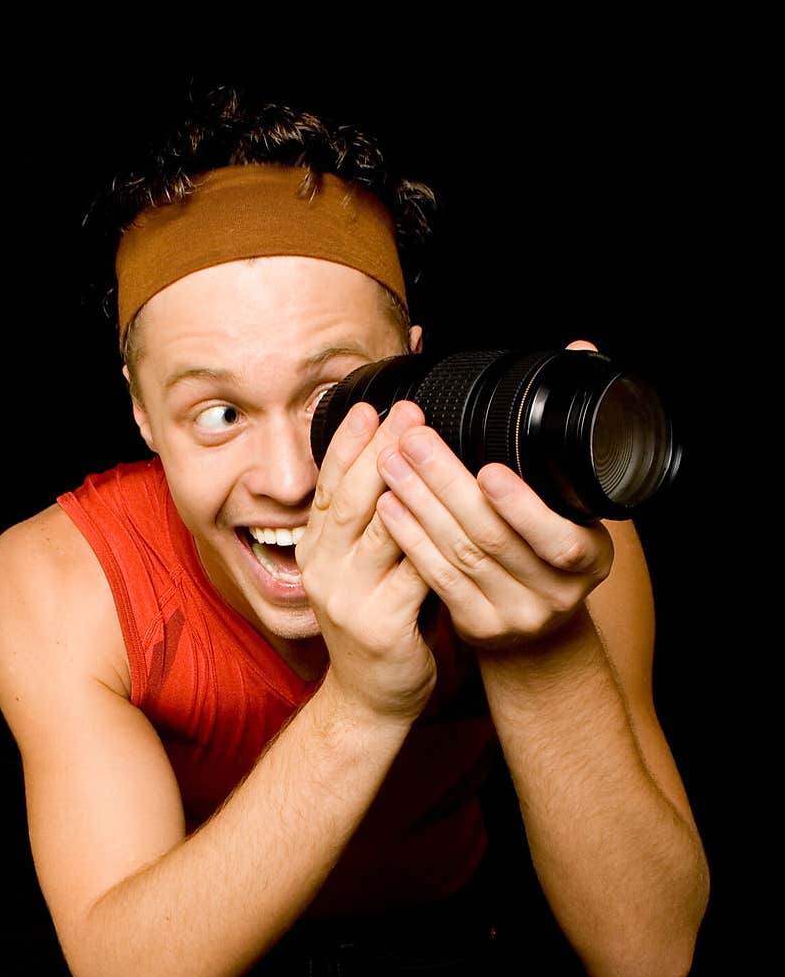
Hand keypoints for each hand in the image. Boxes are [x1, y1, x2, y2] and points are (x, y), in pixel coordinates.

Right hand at [295, 399, 437, 718]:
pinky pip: (415, 571)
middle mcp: (322, 570)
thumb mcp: (361, 567)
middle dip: (380, 450)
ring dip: (410, 484)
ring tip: (432, 448)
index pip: (327, 486)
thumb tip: (395, 459)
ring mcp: (347, 598)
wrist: (372, 698)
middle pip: (351, 498)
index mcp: (315, 550)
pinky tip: (461, 512)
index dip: (348, 445)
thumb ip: (368, 523)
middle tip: (408, 412)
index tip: (371, 406)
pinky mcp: (380, 623)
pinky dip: (437, 539)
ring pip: (382, 529)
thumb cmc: (379, 622)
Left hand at [374, 342, 613, 652]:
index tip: (488, 469)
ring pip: (460, 556)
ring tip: (390, 463)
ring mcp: (515, 616)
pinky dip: (410, 540)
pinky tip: (387, 507)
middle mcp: (556, 594)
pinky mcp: (478, 627)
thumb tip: (581, 348)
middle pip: (494, 538)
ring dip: (420, 506)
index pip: (558, 538)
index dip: (522, 506)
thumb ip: (570, 426)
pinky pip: (437, 581)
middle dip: (448, 486)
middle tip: (411, 441)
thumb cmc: (554, 540)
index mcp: (590, 558)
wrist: (544, 624)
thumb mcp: (576, 498)